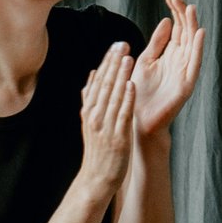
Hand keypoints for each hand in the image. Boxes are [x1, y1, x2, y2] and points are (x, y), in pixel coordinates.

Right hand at [75, 43, 136, 198]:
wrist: (97, 178)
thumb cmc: (98, 150)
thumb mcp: (90, 122)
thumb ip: (91, 99)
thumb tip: (92, 75)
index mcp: (89, 111)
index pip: (98, 81)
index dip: (107, 62)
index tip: (115, 46)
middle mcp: (94, 116)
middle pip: (104, 85)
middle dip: (113, 63)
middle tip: (122, 44)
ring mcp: (105, 126)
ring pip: (113, 96)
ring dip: (120, 76)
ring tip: (128, 57)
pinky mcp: (117, 137)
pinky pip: (122, 114)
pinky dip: (126, 99)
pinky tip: (132, 85)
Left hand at [132, 0, 206, 138]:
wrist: (136, 119)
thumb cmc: (139, 92)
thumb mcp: (145, 60)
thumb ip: (157, 42)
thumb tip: (166, 20)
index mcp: (170, 55)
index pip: (177, 28)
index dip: (175, 11)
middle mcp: (180, 61)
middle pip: (186, 32)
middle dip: (183, 13)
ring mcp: (185, 72)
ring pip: (193, 44)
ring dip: (192, 26)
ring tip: (191, 8)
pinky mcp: (186, 85)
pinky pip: (195, 63)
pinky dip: (198, 48)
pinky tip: (199, 33)